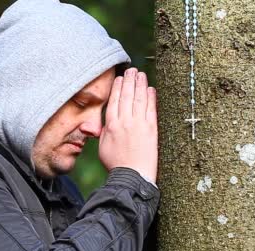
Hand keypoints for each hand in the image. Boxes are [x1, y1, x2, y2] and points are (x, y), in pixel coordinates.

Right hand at [99, 68, 157, 182]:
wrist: (131, 176)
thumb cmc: (116, 165)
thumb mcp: (103, 147)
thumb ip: (104, 132)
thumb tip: (107, 123)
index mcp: (111, 126)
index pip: (114, 101)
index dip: (117, 87)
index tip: (120, 78)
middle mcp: (124, 122)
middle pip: (126, 96)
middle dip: (129, 81)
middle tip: (131, 70)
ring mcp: (138, 124)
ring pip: (139, 99)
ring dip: (140, 84)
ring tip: (141, 74)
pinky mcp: (151, 129)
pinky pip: (151, 109)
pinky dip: (151, 97)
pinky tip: (151, 89)